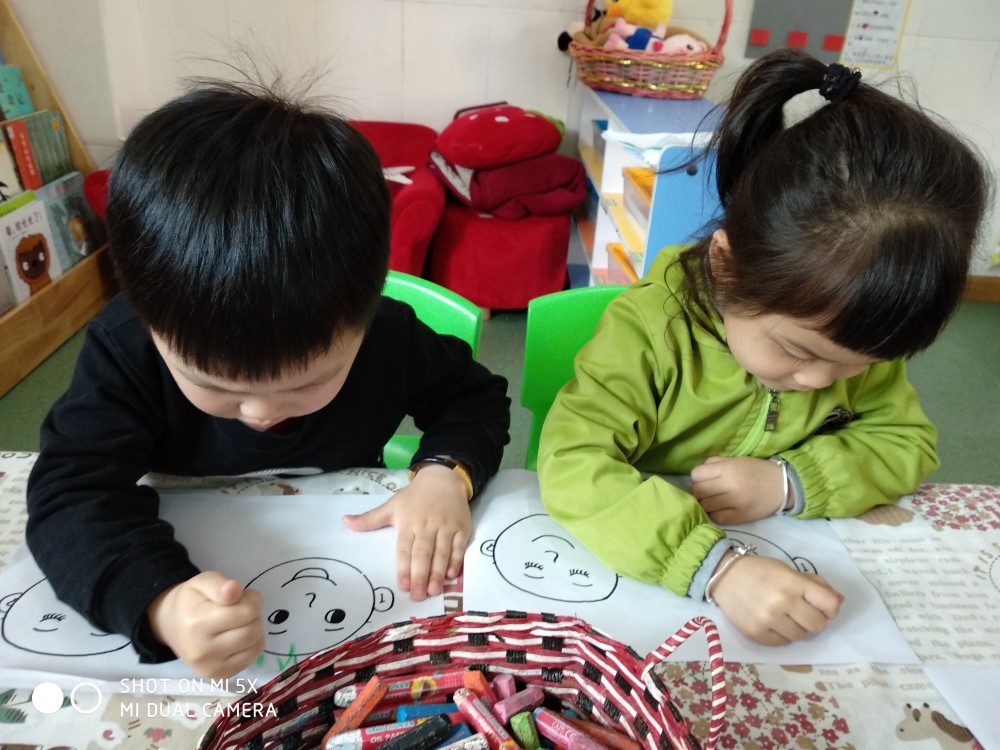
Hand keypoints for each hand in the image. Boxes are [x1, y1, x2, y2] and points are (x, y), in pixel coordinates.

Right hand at [147, 571, 263, 678]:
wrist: (170, 626)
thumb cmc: (190, 601)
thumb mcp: (202, 582)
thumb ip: (220, 584)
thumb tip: (235, 588)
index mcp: (197, 623)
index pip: (246, 612)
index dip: (252, 599)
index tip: (243, 596)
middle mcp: (202, 651)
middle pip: (253, 631)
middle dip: (254, 615)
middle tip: (241, 609)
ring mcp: (210, 668)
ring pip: (256, 646)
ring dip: (255, 630)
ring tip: (238, 623)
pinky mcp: (218, 676)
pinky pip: (251, 659)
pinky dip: (250, 645)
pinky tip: (236, 638)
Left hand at [342, 464, 470, 600]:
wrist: (443, 479)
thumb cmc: (415, 496)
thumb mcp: (391, 505)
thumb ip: (370, 519)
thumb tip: (345, 521)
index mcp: (408, 522)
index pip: (405, 549)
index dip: (404, 568)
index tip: (403, 585)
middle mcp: (427, 526)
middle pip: (423, 554)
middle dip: (421, 576)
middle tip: (418, 596)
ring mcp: (446, 527)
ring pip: (441, 553)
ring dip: (438, 573)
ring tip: (433, 591)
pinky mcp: (461, 528)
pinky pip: (458, 547)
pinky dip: (455, 561)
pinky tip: (451, 575)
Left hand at [691, 456, 785, 522]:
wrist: (782, 487)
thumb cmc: (756, 471)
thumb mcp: (735, 460)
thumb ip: (715, 464)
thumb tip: (696, 475)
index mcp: (728, 469)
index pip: (696, 475)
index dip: (698, 477)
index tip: (704, 479)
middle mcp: (730, 485)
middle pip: (698, 491)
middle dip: (699, 491)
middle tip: (707, 491)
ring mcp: (735, 503)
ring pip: (705, 506)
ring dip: (706, 503)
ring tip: (714, 500)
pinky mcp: (740, 517)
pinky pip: (716, 518)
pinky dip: (715, 514)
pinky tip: (721, 509)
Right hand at [709, 554, 842, 643]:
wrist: (724, 576)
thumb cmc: (760, 570)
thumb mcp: (788, 570)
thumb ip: (814, 585)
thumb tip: (839, 602)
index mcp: (793, 583)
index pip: (829, 605)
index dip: (831, 607)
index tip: (823, 606)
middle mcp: (782, 603)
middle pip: (817, 625)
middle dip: (814, 619)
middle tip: (802, 612)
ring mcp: (768, 620)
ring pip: (800, 636)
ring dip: (797, 628)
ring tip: (784, 616)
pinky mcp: (756, 634)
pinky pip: (782, 643)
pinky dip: (781, 635)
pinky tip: (771, 622)